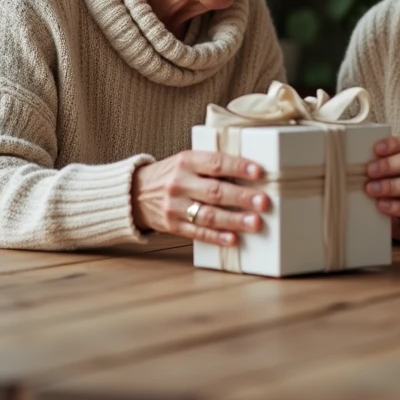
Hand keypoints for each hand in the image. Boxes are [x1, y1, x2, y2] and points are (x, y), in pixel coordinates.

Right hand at [131, 150, 269, 245]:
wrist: (135, 193)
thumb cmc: (172, 174)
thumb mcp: (187, 161)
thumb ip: (212, 165)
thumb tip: (251, 174)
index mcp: (186, 161)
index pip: (216, 162)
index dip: (238, 167)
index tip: (259, 173)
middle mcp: (179, 183)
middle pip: (215, 191)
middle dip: (242, 197)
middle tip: (264, 202)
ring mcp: (174, 206)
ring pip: (208, 214)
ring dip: (234, 220)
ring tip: (254, 223)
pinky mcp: (173, 225)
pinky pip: (197, 232)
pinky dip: (216, 236)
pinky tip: (233, 239)